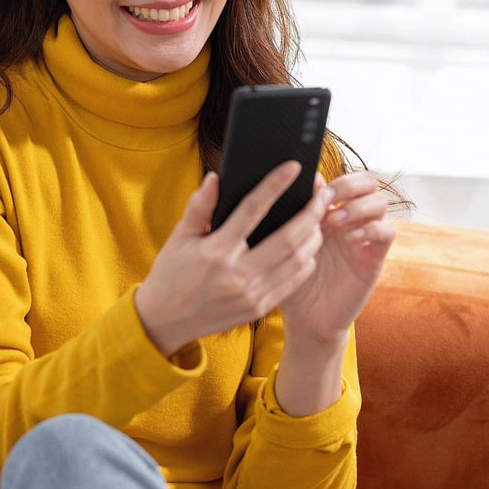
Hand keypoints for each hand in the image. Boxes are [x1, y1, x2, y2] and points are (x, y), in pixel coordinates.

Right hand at [135, 162, 333, 356]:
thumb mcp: (180, 237)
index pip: (252, 210)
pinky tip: (308, 246)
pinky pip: (293, 282)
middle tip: (323, 194)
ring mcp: (252, 295)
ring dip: (313, 236)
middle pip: (288, 239)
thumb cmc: (171, 273)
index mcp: (216, 251)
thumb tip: (215, 178)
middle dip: (311, 213)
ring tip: (319, 217)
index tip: (292, 168)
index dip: (275, 185)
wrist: (165, 320)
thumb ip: (199, 206)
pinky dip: (306, 261)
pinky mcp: (260, 309)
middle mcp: (238, 275)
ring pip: (297, 261)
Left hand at [279, 170, 395, 346]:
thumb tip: (282, 181)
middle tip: (328, 197)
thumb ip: (287, 213)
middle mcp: (348, 218)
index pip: (340, 176)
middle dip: (349, 183)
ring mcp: (364, 236)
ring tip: (335, 220)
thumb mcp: (282, 241)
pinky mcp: (374, 257)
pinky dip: (372, 229)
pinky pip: (387, 232)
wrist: (304, 317)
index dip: (330, 175)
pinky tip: (350, 238)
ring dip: (358, 206)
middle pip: (367, 182)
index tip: (310, 183)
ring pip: (380, 201)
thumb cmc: (287, 276)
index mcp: (325, 210)